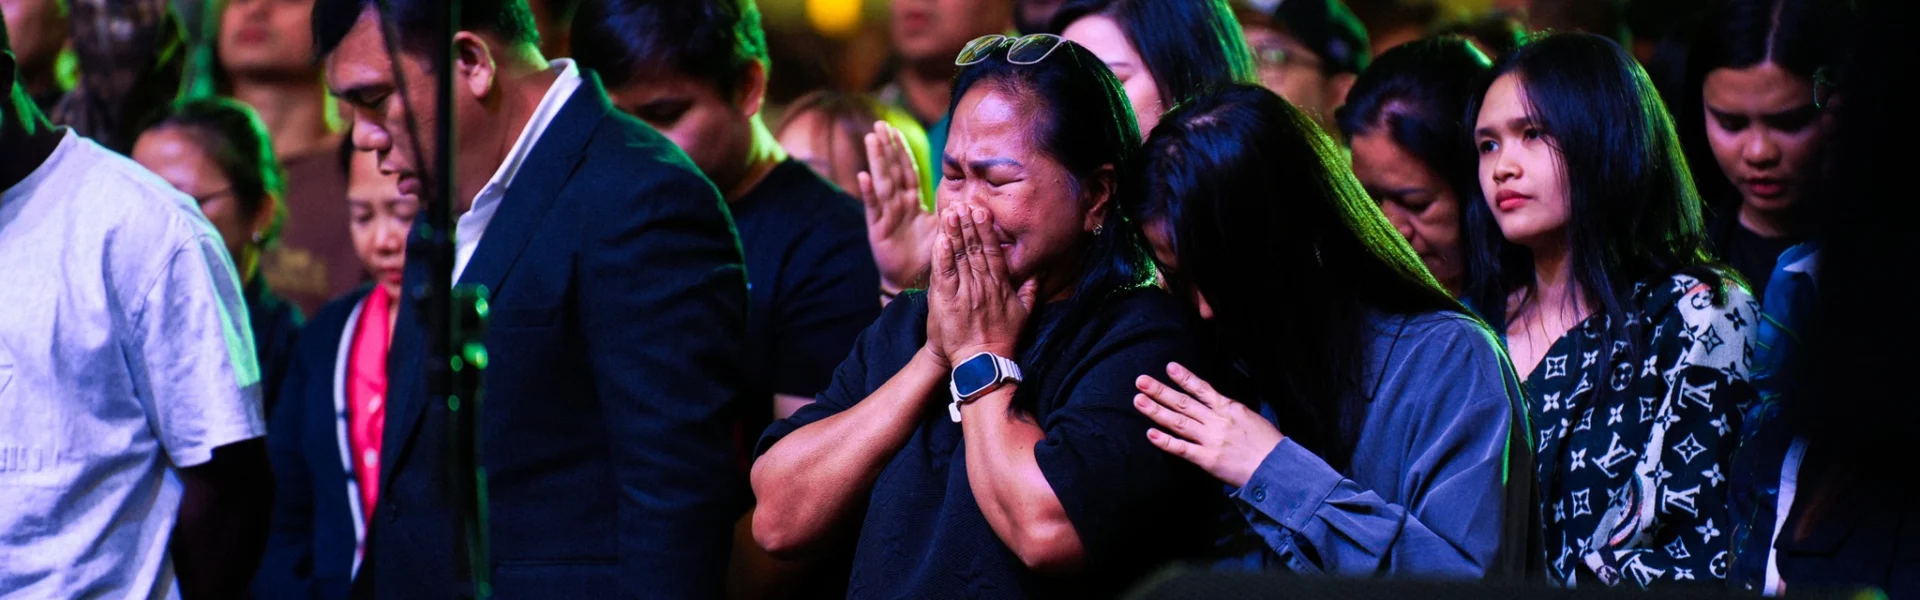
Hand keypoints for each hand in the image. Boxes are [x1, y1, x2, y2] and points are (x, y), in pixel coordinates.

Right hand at [857, 121, 938, 295]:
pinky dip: (868, 192)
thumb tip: (969, 195)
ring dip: (877, 160)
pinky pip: (874, 208)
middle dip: (885, 147)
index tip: (894, 129)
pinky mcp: (878, 230)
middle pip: (891, 170)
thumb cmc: (928, 254)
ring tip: (871, 139)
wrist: (913, 281)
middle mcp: (897, 204)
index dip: (900, 150)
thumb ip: (949, 210)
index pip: (906, 170)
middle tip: (879, 124)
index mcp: (911, 202)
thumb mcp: (943, 227)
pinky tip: (862, 176)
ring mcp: (886, 215)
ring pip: (882, 182)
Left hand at [929, 205, 1036, 366]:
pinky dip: (942, 255)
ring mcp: (965, 291)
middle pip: (975, 248)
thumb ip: (1030, 291)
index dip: (986, 230)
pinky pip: (944, 273)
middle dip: (968, 224)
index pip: (993, 251)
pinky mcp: (948, 301)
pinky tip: (940, 239)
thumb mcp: (1024, 314)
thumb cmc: (1003, 339)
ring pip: (959, 256)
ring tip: (950, 213)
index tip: (981, 211)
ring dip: (955, 233)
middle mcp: (983, 284)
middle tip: (963, 203)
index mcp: (1000, 285)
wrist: (983, 362)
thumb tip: (1037, 274)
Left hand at [1133, 362, 1281, 488]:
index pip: (1202, 389)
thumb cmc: (1269, 444)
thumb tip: (1216, 404)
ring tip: (1139, 401)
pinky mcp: (1208, 459)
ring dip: (1157, 411)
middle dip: (1160, 390)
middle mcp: (1217, 421)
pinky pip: (1182, 449)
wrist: (1278, 467)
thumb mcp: (1252, 418)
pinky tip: (1150, 434)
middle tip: (1141, 381)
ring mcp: (1211, 439)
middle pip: (1183, 403)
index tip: (1169, 367)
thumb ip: (1231, 411)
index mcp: (1229, 408)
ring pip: (1178, 422)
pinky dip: (1165, 441)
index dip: (1184, 378)